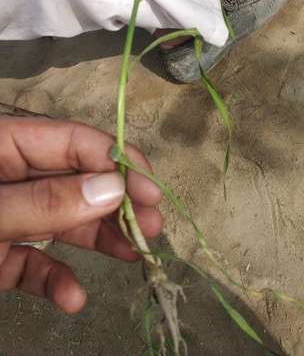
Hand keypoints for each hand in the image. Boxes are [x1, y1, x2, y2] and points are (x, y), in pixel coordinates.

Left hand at [0, 116, 162, 312]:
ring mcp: (8, 215)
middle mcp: (12, 176)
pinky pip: (34, 261)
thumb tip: (113, 189)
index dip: (117, 162)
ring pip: (64, 220)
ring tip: (135, 254)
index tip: (151, 192)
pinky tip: (72, 297)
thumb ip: (46, 200)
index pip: (73, 141)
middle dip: (117, 203)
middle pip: (76, 180)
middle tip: (153, 226)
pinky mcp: (0, 254)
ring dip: (100, 238)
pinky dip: (55, 279)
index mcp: (5, 146)